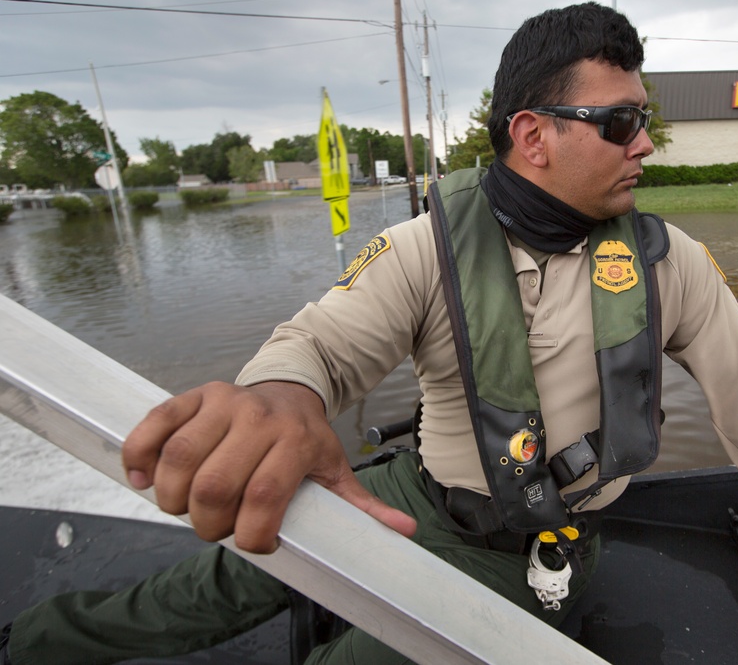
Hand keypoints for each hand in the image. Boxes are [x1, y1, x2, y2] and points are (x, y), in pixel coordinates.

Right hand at [122, 381, 416, 552]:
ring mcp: (223, 403)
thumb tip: (404, 532)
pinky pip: (154, 426)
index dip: (252, 534)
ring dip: (171, 497)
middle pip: (216, 486)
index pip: (264, 499)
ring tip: (181, 506)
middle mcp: (259, 419)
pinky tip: (141, 479)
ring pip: (180, 460)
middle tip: (213, 528)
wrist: (289, 389)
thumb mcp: (336, 470)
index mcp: (296, 440)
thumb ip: (362, 506)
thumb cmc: (307, 440)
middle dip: (207, 523)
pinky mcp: (193, 396)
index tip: (253, 543)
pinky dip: (139, 456)